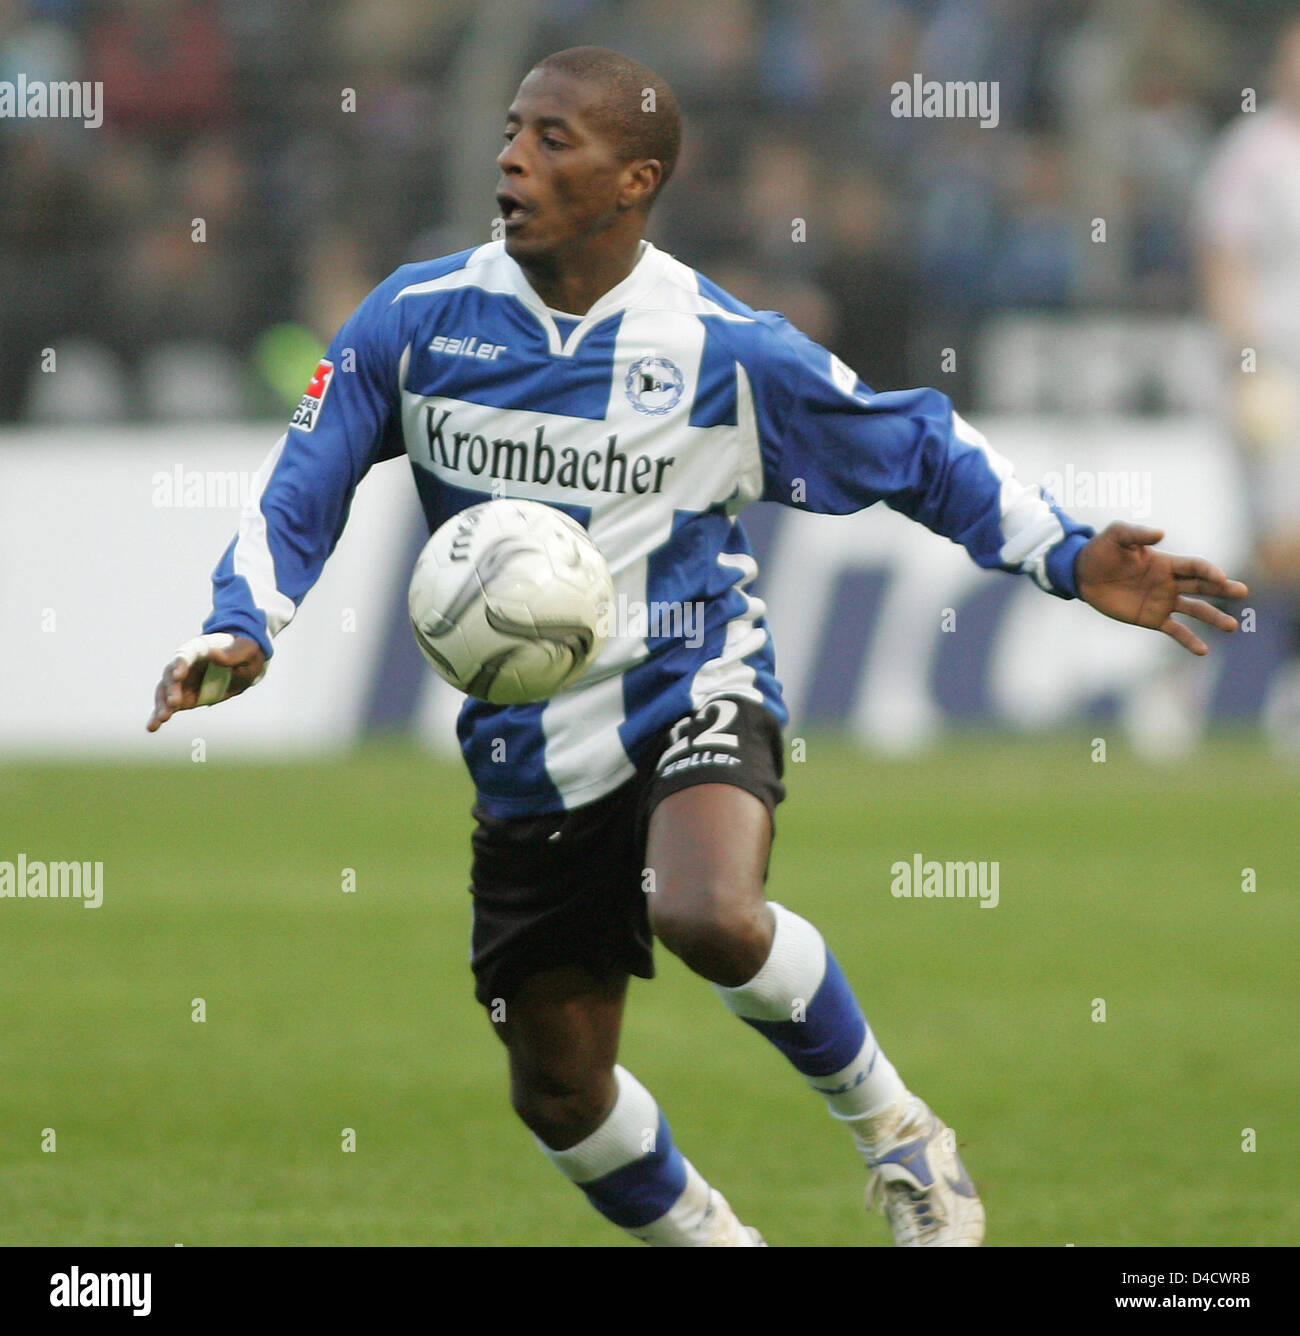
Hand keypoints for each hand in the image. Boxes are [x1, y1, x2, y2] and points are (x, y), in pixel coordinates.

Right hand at [146, 633, 266, 731]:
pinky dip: (158, 716)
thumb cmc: (245, 653)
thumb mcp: (246, 651)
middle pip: (171, 675)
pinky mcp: (183, 697)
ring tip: (162, 718)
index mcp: (199, 649)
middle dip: (171, 689)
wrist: (244, 664)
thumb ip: (231, 654)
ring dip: (162, 704)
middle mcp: (184, 664)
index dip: (180, 664)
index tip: (178, 675)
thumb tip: (212, 653)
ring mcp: (181, 681)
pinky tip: (152, 727)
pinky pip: (168, 706)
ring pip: (165, 692)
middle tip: (174, 703)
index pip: (185, 655)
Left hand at [1074, 522, 1247, 655]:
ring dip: (1213, 617)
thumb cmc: (1101, 551)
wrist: (1082, 575)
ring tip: (1231, 626)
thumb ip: (1137, 534)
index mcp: (1166, 562)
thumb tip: (1161, 533)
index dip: (1208, 571)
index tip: (1220, 578)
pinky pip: (1175, 631)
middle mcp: (1170, 582)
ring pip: (1195, 609)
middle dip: (1223, 588)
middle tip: (1242, 591)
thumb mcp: (1116, 536)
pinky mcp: (1151, 618)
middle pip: (1203, 586)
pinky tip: (1203, 651)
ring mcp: (1163, 601)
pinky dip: (1189, 640)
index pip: (1195, 567)